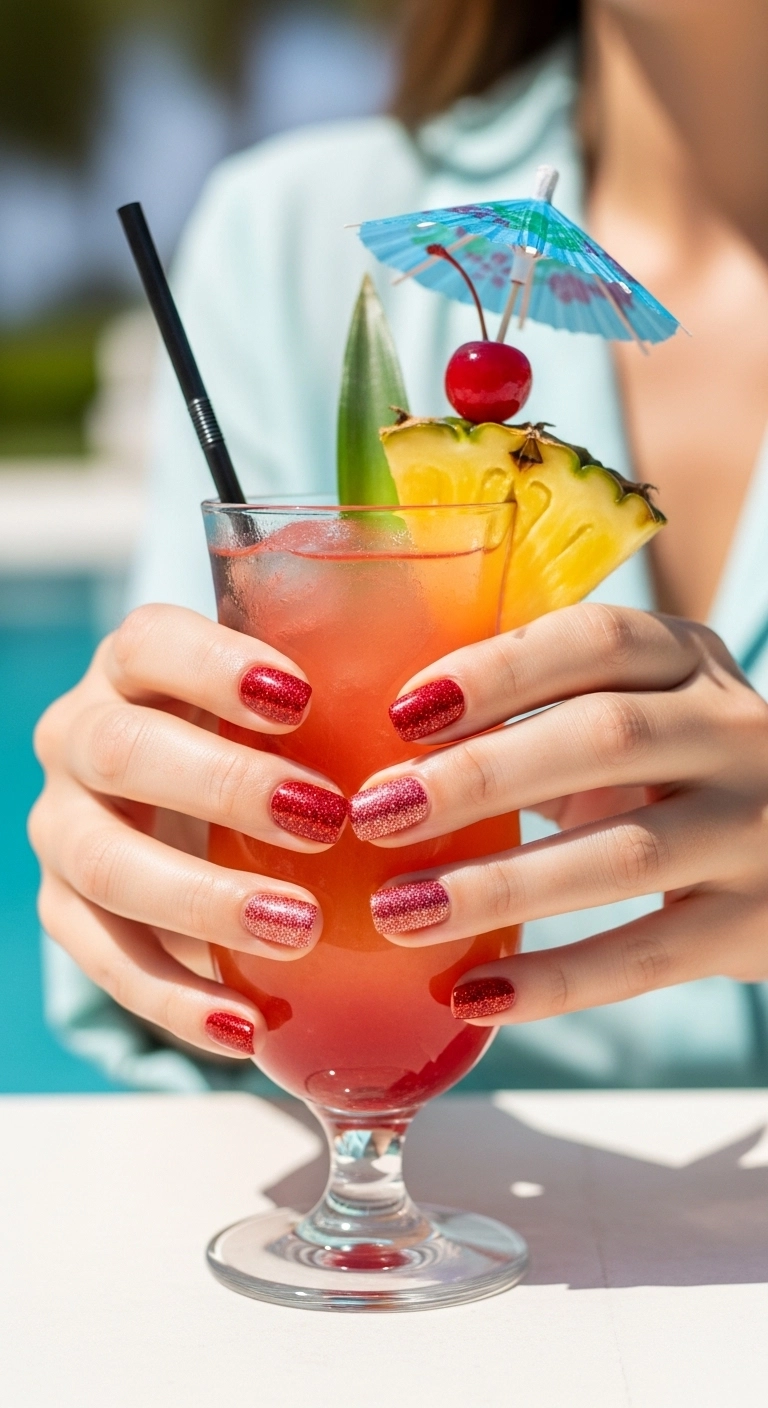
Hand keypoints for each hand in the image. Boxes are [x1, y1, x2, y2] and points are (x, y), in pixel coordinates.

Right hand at [29, 605, 346, 1059]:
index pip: (151, 642)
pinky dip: (176, 1001)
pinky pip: (107, 962)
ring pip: (106, 863)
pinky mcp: (64, 910)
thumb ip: (351, 700)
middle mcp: (81, 737)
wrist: (190, 815)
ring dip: (204, 901)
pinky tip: (248, 1028)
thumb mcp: (296, 708)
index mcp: (134, 667)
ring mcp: (63, 826)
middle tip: (325, 822)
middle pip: (125, 751)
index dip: (215, 665)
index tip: (301, 697)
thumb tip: (475, 708)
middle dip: (224, 787)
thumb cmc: (272, 745)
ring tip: (301, 931)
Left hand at [350, 604, 767, 1025]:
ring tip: (398, 911)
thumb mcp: (629, 715)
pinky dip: (555, 981)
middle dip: (479, 776)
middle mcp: (735, 732)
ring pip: (622, 855)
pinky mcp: (757, 923)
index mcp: (687, 661)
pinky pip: (646, 958)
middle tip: (376, 813)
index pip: (598, 640)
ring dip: (499, 887)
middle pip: (605, 738)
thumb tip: (381, 753)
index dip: (498, 670)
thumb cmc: (669, 773)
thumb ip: (537, 715)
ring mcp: (755, 829)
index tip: (403, 713)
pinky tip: (472, 994)